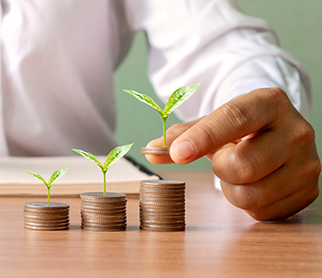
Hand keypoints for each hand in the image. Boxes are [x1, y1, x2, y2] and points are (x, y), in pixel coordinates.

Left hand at [145, 88, 320, 220]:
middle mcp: (296, 131)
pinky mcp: (308, 191)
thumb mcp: (212, 123)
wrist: (279, 135)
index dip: (203, 138)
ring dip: (232, 189)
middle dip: (220, 167)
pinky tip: (255, 183)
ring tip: (239, 171)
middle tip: (224, 158)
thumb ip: (181, 136)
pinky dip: (248, 203)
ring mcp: (307, 164)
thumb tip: (150, 151)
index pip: (234, 118)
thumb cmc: (241, 129)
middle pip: (241, 165)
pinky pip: (262, 212)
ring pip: (250, 194)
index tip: (178, 153)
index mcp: (269, 103)